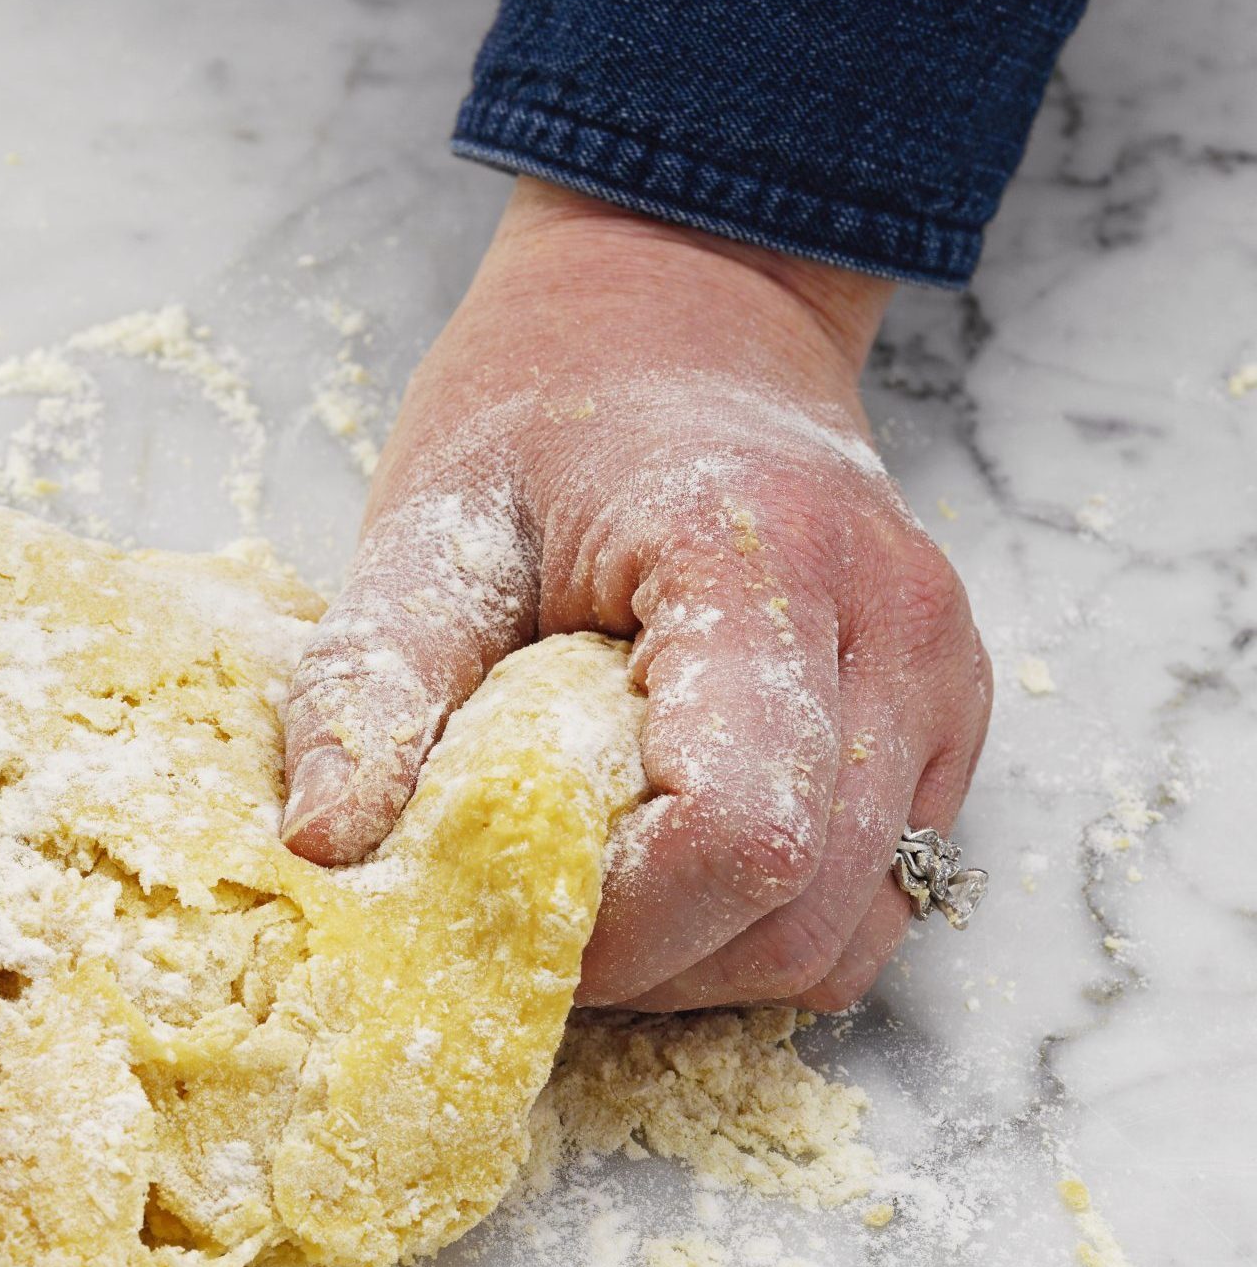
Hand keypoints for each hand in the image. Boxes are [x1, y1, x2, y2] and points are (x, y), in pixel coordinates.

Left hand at [282, 179, 990, 1010]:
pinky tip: (665, 861)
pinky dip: (764, 924)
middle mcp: (889, 626)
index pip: (739, 831)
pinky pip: (872, 896)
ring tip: (595, 881)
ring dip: (709, 957)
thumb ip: (374, 684)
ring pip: (850, 930)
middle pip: (800, 910)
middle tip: (527, 907)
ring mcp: (940, 679)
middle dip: (653, 957)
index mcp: (759, 560)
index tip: (505, 901)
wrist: (685, 309)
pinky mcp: (944, 723)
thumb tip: (322, 846)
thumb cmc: (548, 412)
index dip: (619, 921)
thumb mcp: (433, 525)